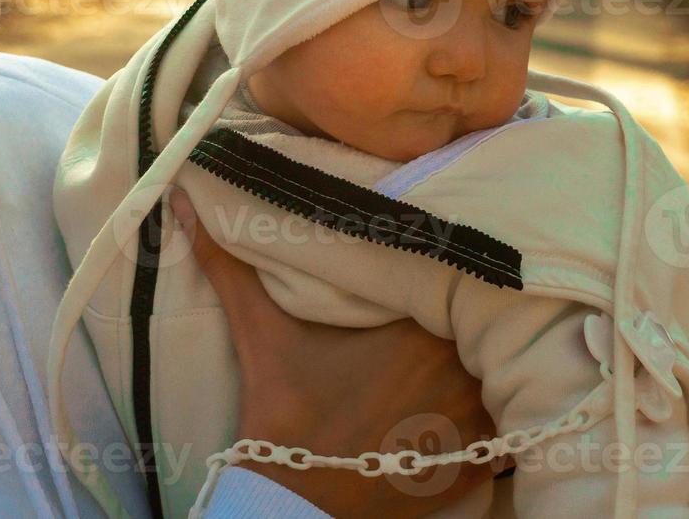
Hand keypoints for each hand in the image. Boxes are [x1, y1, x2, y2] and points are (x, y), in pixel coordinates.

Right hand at [174, 192, 499, 517]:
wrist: (294, 496)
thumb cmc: (283, 408)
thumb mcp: (259, 329)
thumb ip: (230, 262)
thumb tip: (182, 199)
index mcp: (419, 330)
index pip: (459, 285)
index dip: (453, 276)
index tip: (439, 268)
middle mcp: (457, 373)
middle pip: (484, 329)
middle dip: (472, 319)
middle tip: (444, 313)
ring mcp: (471, 425)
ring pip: (501, 376)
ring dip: (488, 366)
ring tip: (469, 354)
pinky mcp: (474, 468)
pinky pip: (505, 433)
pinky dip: (494, 420)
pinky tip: (471, 406)